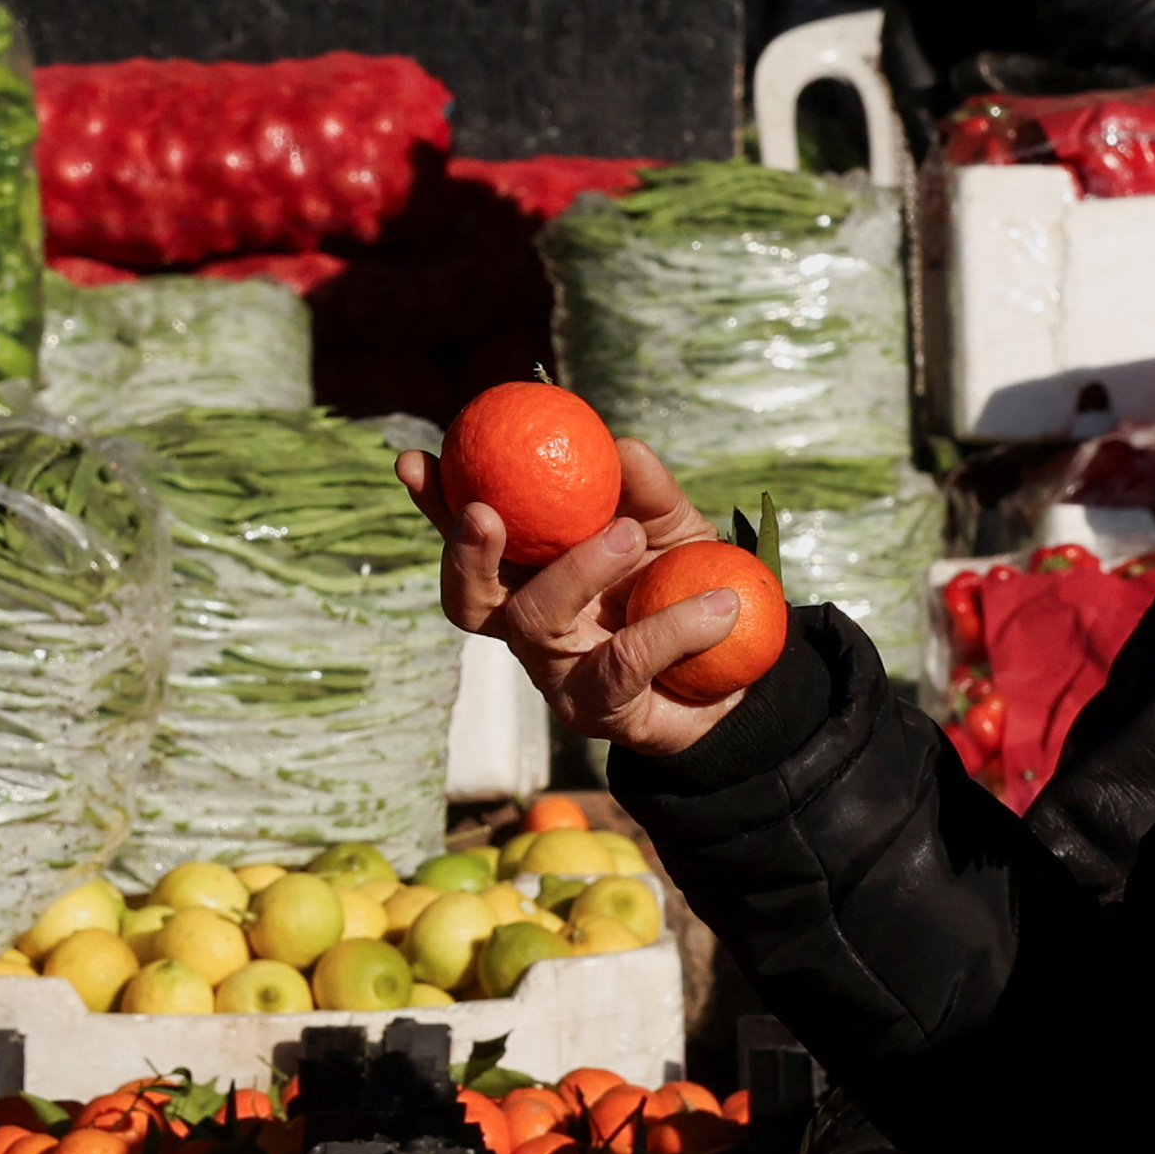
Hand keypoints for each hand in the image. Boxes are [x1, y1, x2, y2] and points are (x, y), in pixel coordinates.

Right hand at [400, 436, 752, 757]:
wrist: (737, 670)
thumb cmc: (687, 587)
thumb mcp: (673, 527)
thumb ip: (646, 490)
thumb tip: (618, 444)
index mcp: (528, 574)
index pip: (469, 537)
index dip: (435, 504)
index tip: (417, 461)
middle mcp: (528, 624)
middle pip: (467, 599)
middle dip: (463, 554)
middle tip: (482, 512)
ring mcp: (557, 671)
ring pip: (533, 621)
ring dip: (574, 570)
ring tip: (626, 532)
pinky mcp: (600, 708)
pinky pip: (625, 660)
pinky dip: (673, 626)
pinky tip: (718, 606)